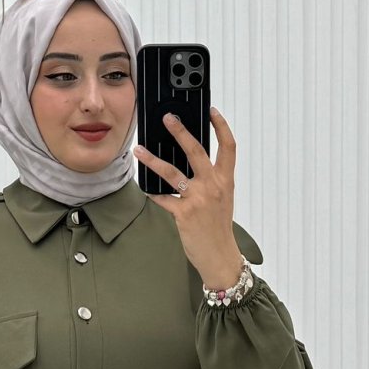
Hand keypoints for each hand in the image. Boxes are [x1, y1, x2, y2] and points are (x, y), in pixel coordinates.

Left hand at [133, 106, 243, 290]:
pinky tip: (144, 187)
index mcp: (225, 180)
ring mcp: (198, 199)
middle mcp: (213, 186)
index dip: (221, 126)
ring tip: (139, 150)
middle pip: (196, 150)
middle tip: (168, 118)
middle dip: (181, 132)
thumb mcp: (222, 199)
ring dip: (153, 160)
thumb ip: (211, 180)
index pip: (228, 147)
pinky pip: (163, 198)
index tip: (212, 111)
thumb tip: (193, 163)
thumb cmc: (218, 228)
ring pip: (171, 172)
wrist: (220, 256)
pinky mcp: (184, 214)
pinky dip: (153, 193)